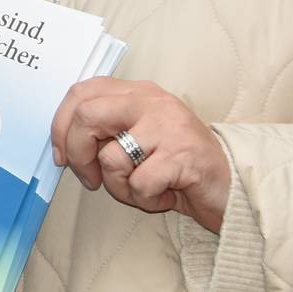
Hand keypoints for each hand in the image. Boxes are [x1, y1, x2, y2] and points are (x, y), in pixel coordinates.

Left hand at [51, 78, 230, 231]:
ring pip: (111, 157)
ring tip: (143, 189)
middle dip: (78, 155)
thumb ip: (106, 130)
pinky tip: (165, 196)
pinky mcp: (183, 154)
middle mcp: (152, 102)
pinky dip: (145, 199)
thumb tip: (63, 142)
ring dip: (119, 187)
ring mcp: (169, 126)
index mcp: (137, 92)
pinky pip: (138, 183)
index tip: (62, 156)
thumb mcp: (138, 138)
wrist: (231, 187)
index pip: (81, 93)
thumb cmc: (177, 167)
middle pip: (86, 116)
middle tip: (90, 179)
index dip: (61, 126)